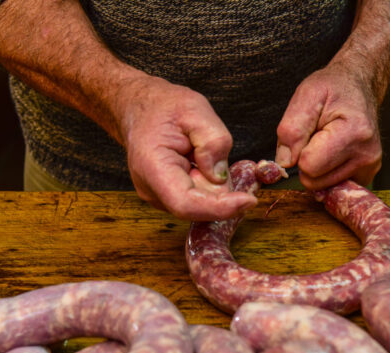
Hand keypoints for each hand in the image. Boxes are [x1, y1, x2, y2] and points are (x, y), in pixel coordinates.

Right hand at [115, 76, 256, 220]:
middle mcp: (152, 190)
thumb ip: (213, 141)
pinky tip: (198, 162)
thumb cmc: (163, 108)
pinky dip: (207, 184)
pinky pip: (197, 198)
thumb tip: (220, 176)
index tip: (249, 200)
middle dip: (222, 191)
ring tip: (201, 153)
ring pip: (200, 204)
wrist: (140, 108)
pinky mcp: (167, 198)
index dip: (219, 208)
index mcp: (153, 168)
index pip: (186, 204)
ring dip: (213, 185)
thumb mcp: (194, 110)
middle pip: (198, 207)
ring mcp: (158, 197)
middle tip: (232, 163)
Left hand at [275, 62, 381, 189]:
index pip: (308, 166)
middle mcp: (366, 155)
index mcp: (354, 133)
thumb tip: (285, 162)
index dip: (299, 151)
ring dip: (316, 167)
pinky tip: (333, 152)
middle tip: (317, 136)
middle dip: (307, 161)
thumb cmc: (332, 88)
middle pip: (313, 181)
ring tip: (326, 141)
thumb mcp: (306, 95)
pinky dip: (326, 173)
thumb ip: (292, 128)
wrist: (359, 86)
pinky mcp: (367, 175)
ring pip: (321, 187)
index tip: (310, 132)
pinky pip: (331, 186)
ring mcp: (369, 168)